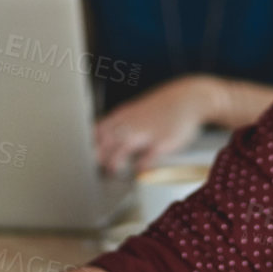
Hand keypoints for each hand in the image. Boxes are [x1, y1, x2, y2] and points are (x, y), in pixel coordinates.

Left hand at [94, 76, 218, 173]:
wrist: (189, 98)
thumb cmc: (160, 108)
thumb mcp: (134, 111)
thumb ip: (118, 125)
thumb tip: (102, 142)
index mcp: (121, 116)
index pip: (95, 132)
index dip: (87, 146)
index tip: (83, 158)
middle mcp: (130, 124)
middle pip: (103, 142)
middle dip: (95, 157)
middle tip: (94, 171)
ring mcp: (145, 132)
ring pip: (120, 149)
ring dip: (113, 164)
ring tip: (112, 173)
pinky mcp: (162, 142)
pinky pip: (146, 158)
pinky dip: (139, 168)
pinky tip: (138, 173)